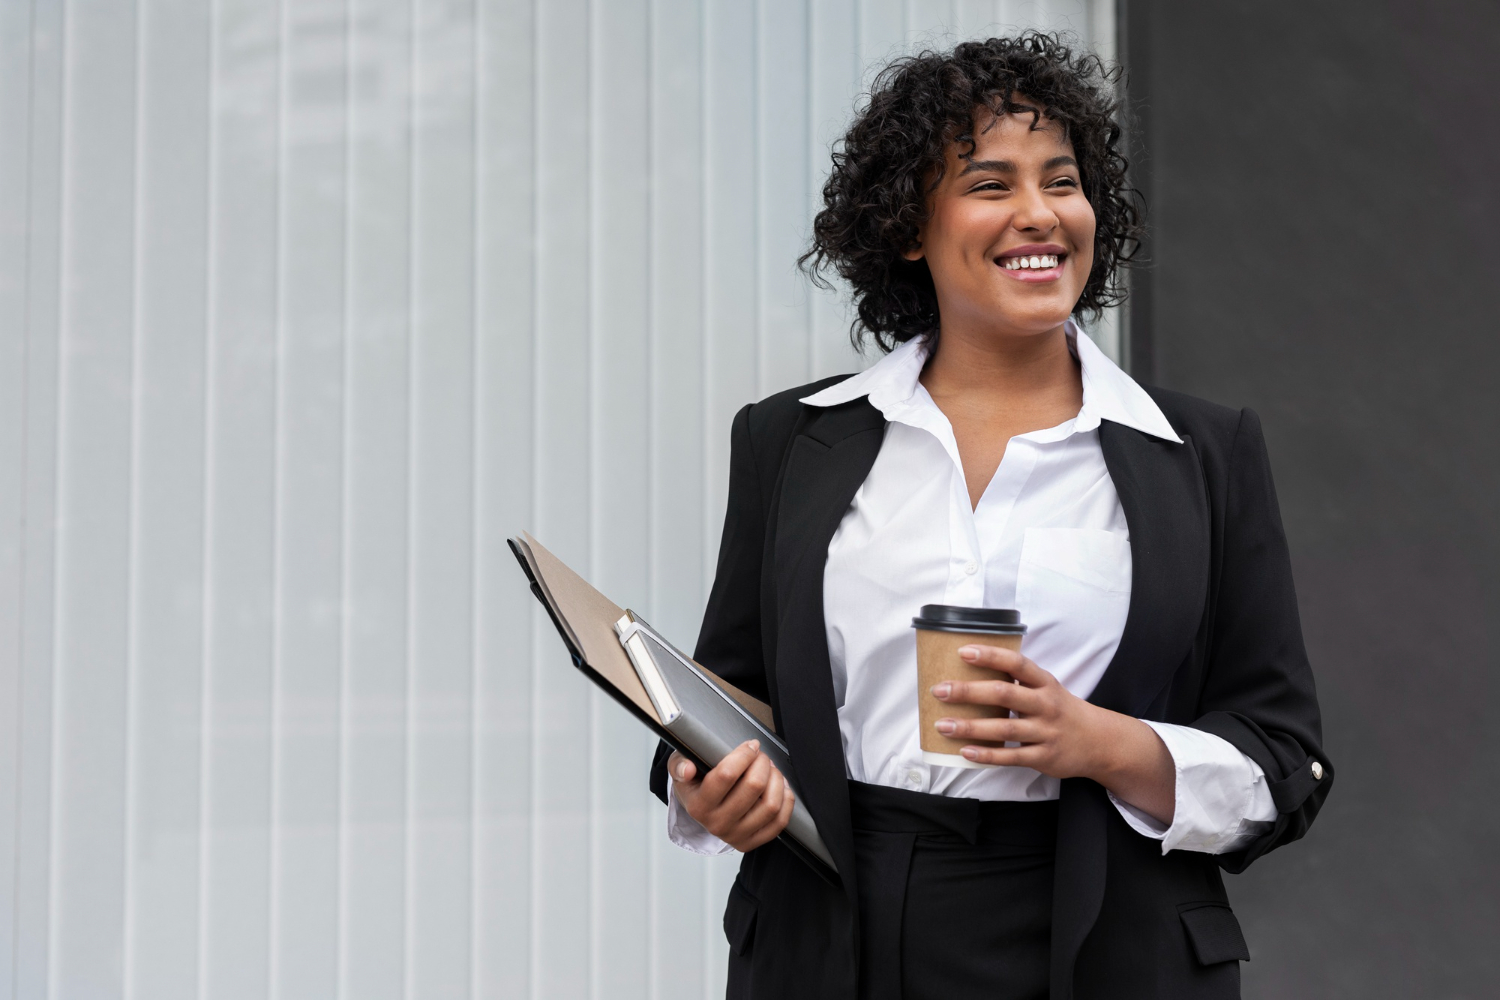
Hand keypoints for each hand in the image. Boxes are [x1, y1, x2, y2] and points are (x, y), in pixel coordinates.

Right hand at [669, 740, 794, 851]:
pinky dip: (786, 801)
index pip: (726, 775)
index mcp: (698, 805)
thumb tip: (688, 769)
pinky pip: (779, 822)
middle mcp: (716, 824)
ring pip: (770, 805)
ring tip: (771, 770)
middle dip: (763, 763)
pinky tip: (780, 787)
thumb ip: (680, 765)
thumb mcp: (680, 768)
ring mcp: (735, 836)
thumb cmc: (695, 783)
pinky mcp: (752, 842)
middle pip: (753, 786)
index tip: (751, 745)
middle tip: (761, 756)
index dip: (744, 754)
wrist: (700, 810)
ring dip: (777, 780)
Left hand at [932, 644, 1175, 822]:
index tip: (963, 651)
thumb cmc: (1061, 710)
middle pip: (1004, 694)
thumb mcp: (1046, 688)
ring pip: (1004, 728)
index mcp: (1045, 682)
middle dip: (969, 692)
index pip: (1017, 664)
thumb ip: (1017, 681)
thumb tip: (973, 670)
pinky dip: (987, 754)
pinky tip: (965, 751)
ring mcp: (1045, 732)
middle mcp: (1046, 704)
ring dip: (970, 727)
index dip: (991, 655)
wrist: (1099, 742)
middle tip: (940, 690)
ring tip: (943, 725)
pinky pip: (1011, 756)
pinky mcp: (1043, 756)